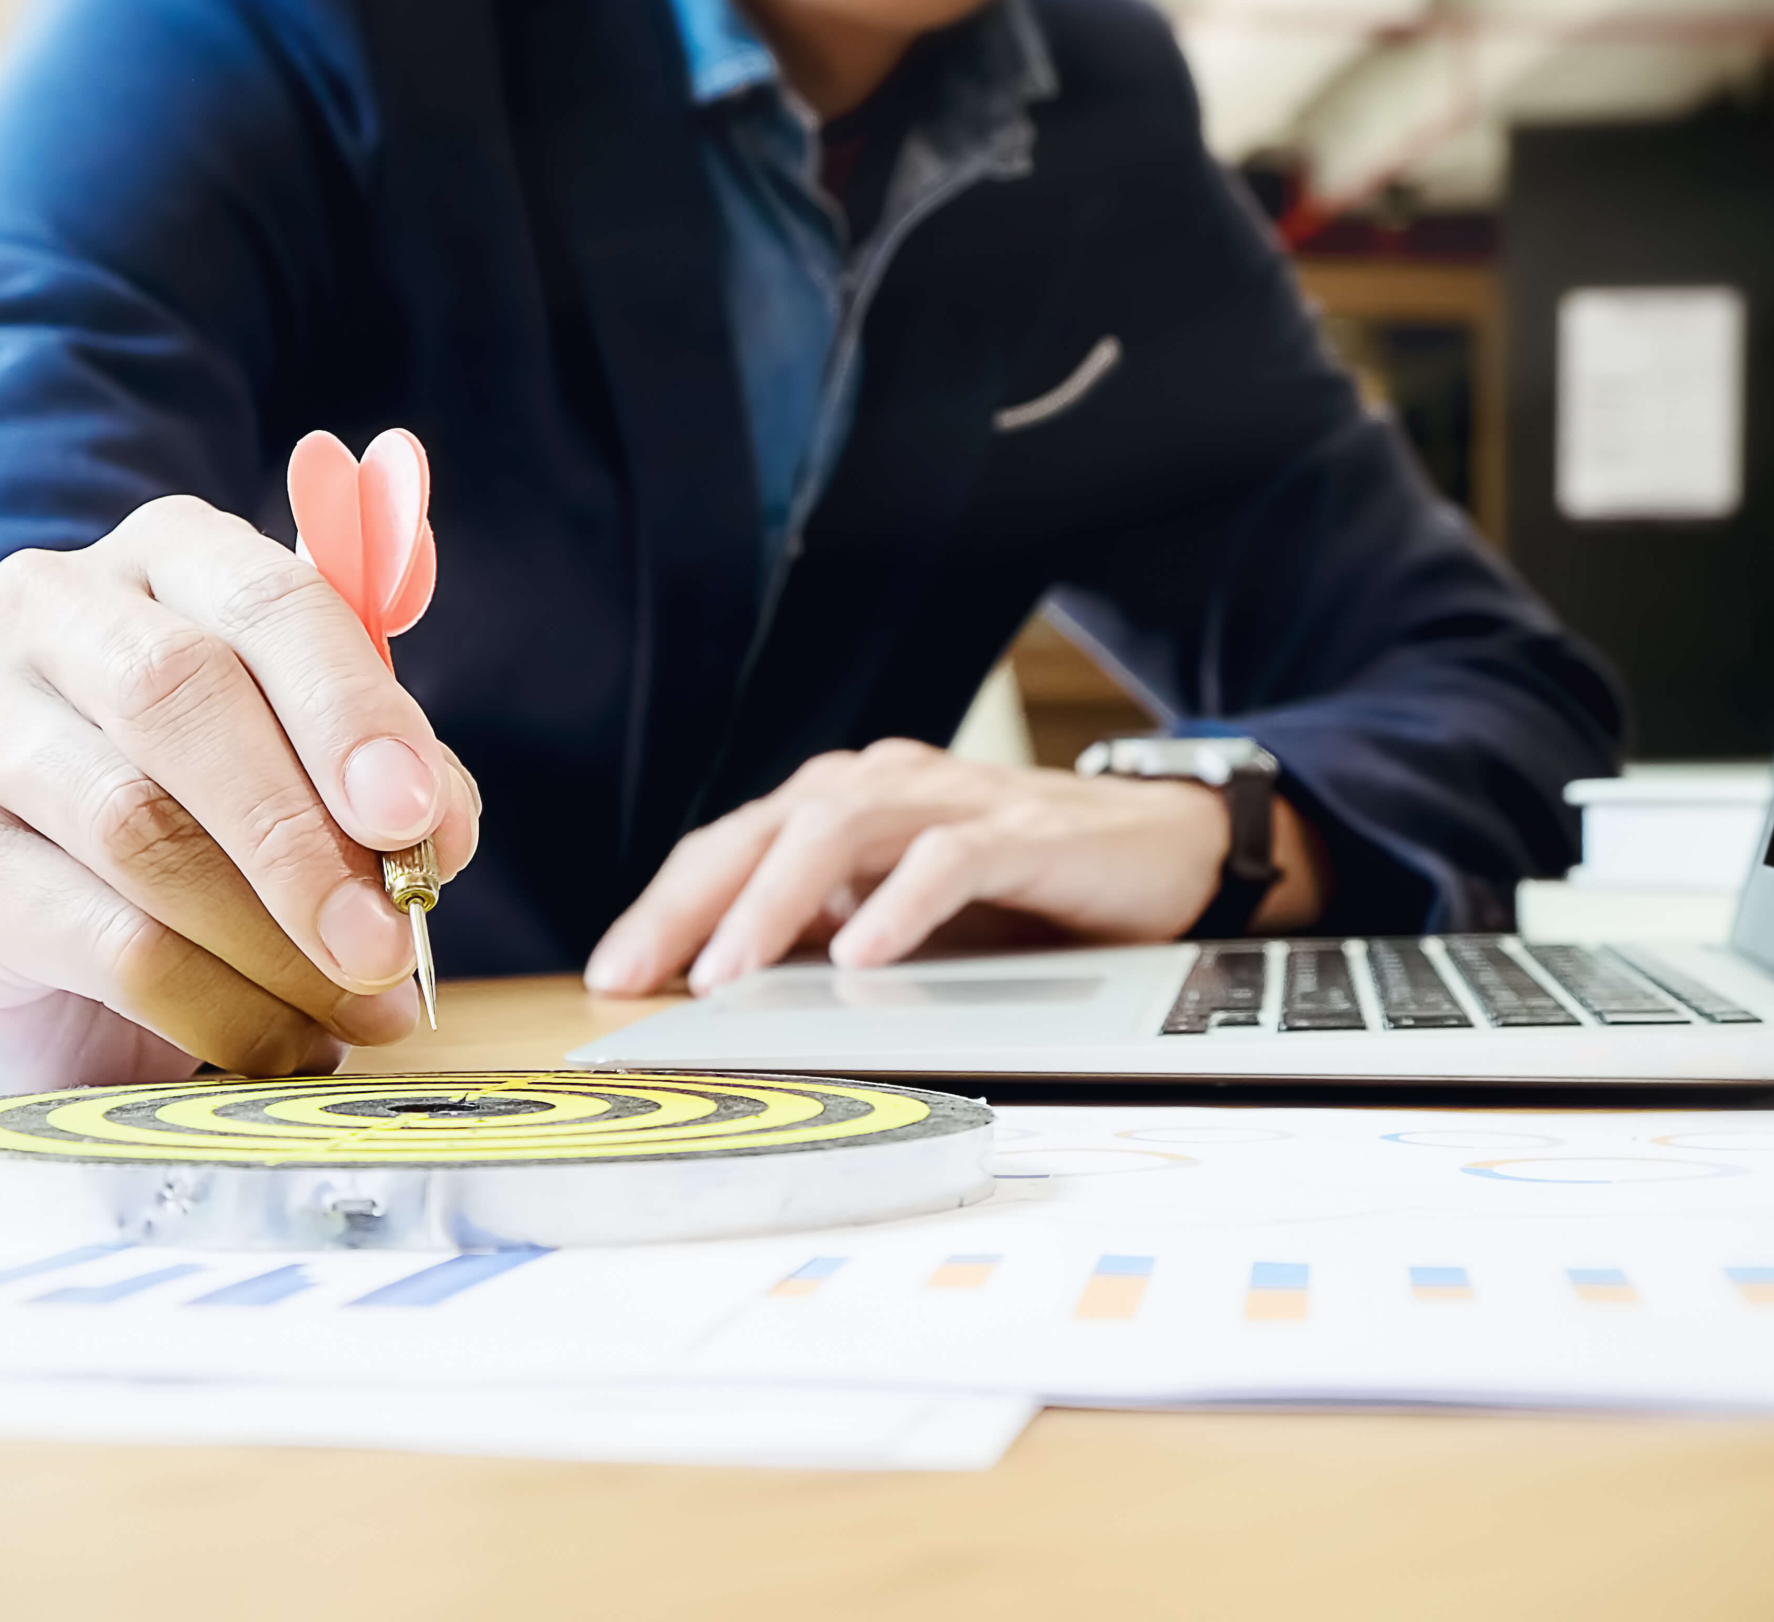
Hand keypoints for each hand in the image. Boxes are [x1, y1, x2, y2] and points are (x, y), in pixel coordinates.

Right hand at [0, 492, 478, 1091]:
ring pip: (139, 832)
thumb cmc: (223, 810)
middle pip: (177, 700)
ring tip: (361, 1008)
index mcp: (171, 556)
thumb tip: (433, 834)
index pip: (266, 601)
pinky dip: (220, 1006)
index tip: (412, 816)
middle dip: (301, 835)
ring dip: (274, 941)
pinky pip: (108, 945)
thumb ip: (390, 781)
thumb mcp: (323, 768)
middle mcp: (52, 615)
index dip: (348, 710)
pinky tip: (283, 1043)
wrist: (66, 930)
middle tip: (386, 942)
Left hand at [585, 738, 1320, 996]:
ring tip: (730, 972)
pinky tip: (863, 953)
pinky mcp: (1020, 832)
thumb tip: (724, 987)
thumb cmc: (1017, 884)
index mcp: (841, 804)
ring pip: (839, 832)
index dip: (665, 907)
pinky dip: (898, 904)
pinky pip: (947, 858)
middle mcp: (883, 786)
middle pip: (764, 831)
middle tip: (642, 978)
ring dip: (774, 903)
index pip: (731, 846)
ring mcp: (951, 802)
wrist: (1160, 847)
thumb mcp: (900, 909)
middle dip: (691, 906)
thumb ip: (823, 928)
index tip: (614, 977)